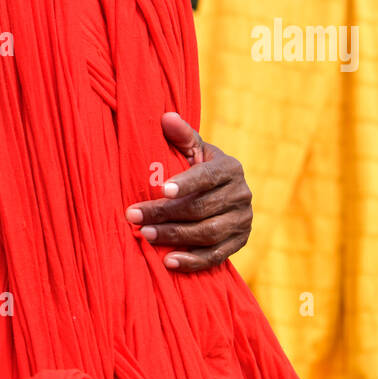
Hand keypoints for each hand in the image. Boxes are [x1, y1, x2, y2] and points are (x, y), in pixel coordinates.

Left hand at [124, 112, 251, 272]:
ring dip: (174, 237)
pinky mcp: (239, 242)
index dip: (186, 184)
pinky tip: (169, 261)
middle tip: (135, 217)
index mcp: (230, 168)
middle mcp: (241, 194)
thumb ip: (181, 136)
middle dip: (166, 214)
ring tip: (145, 235)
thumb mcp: (192, 149)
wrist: (221, 195)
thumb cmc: (197, 168)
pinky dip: (192, 261)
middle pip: (201, 208)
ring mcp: (242, 220)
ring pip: (207, 233)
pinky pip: (216, 256)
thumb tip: (165, 117)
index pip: (207, 177)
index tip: (162, 190)